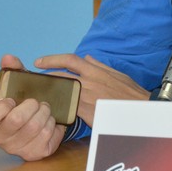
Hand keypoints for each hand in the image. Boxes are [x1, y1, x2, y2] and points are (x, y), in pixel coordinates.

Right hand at [0, 55, 66, 160]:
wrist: (35, 123)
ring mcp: (17, 149)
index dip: (3, 106)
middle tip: (37, 102)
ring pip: (37, 126)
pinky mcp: (35, 153)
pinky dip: (55, 124)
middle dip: (33, 105)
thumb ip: (12, 71)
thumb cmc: (21, 104)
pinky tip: (51, 121)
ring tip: (45, 109)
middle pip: (18, 119)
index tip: (12, 100)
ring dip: (46, 113)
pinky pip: (50, 135)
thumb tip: (8, 58)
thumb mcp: (16, 87)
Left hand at [34, 54, 149, 125]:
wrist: (139, 110)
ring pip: (60, 92)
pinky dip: (58, 107)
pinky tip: (51, 109)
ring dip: (48, 93)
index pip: (70, 60)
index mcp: (96, 71)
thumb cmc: (131, 93)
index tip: (38, 62)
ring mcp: (86, 97)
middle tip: (32, 80)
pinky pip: (67, 108)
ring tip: (37, 95)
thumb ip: (100, 66)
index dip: (52, 59)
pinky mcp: (86, 112)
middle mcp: (88, 82)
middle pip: (59, 76)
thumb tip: (87, 58)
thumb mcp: (118, 74)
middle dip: (44, 77)